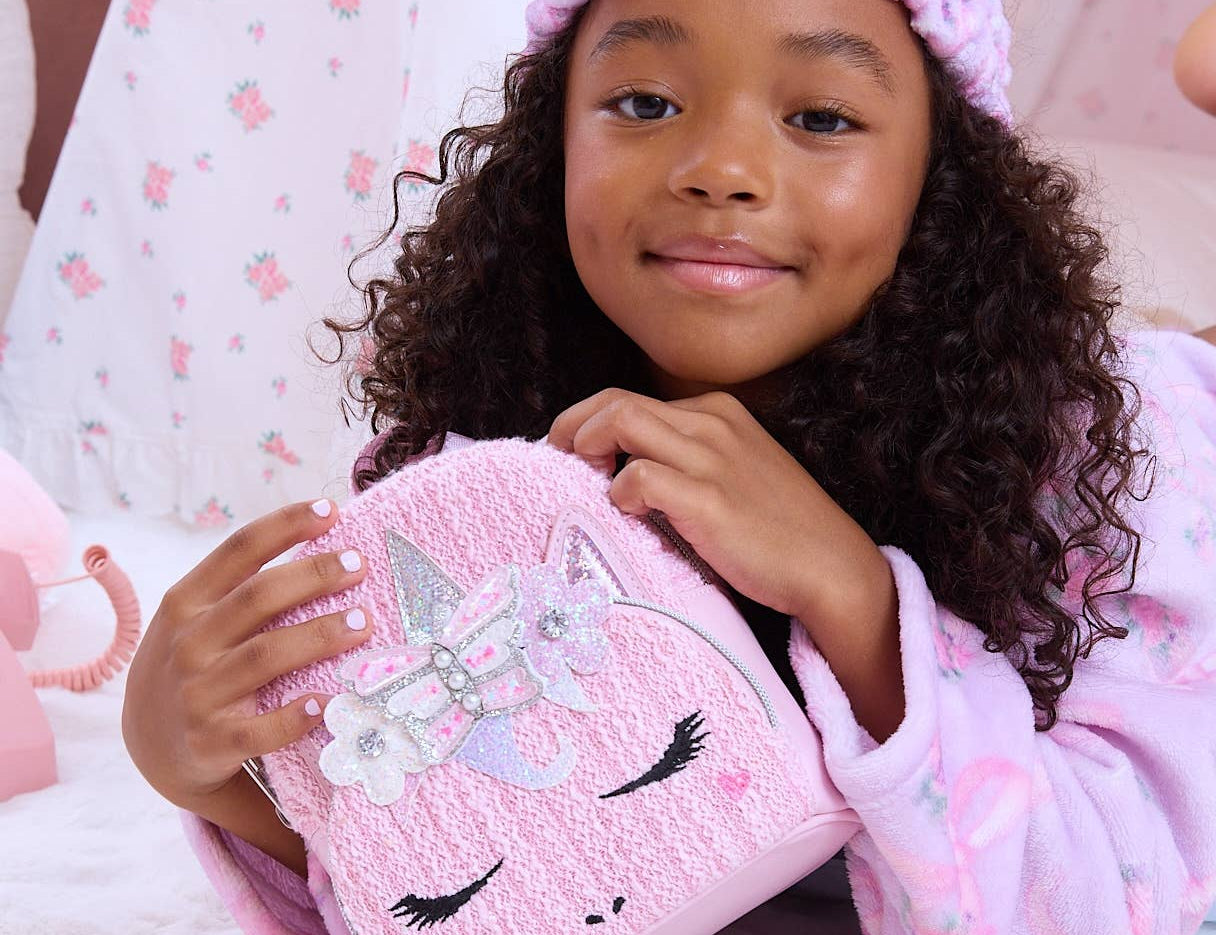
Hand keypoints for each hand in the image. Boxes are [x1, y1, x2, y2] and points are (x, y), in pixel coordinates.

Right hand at [121, 499, 373, 811]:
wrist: (151, 746)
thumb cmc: (195, 664)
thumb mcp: (197, 619)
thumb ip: (243, 588)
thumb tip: (325, 548)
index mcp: (186, 602)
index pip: (238, 551)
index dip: (285, 526)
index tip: (330, 510)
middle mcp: (188, 643)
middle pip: (258, 598)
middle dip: (314, 576)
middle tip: (359, 566)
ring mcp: (198, 694)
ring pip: (265, 656)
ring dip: (319, 636)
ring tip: (364, 622)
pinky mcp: (211, 741)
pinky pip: (259, 730)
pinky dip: (294, 717)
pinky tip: (327, 703)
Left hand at [546, 388, 888, 624]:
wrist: (831, 567)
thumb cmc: (778, 530)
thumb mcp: (733, 473)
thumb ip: (686, 460)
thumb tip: (624, 472)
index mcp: (716, 412)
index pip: (630, 397)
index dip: (587, 420)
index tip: (569, 452)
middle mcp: (712, 423)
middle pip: (615, 400)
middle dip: (571, 426)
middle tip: (554, 460)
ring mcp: (712, 458)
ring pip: (621, 421)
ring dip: (586, 448)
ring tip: (581, 482)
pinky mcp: (709, 499)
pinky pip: (639, 475)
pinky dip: (619, 491)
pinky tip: (625, 512)